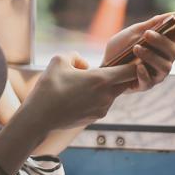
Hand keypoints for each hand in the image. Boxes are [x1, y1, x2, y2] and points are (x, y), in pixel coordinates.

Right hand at [13, 53, 136, 134]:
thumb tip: (84, 65)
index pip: (131, 71)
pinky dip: (97, 97)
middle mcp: (106, 96)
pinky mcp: (95, 118)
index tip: (133, 57)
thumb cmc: (48, 87)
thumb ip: (76, 56)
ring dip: (106, 86)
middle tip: (112, 66)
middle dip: (122, 75)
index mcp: (101, 80)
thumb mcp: (59, 60)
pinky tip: (79, 95)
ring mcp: (102, 109)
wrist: (39, 117)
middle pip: (126, 83)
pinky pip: (103, 103)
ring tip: (85, 82)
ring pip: (113, 93)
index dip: (135, 63)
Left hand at [101, 13, 174, 92]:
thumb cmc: (120, 49)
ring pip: (164, 67)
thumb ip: (151, 25)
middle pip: (173, 51)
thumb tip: (172, 14)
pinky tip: (137, 67)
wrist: (102, 66)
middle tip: (147, 34)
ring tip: (136, 48)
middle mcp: (164, 60)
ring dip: (151, 56)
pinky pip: (149, 82)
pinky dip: (144, 73)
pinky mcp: (145, 85)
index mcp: (162, 46)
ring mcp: (156, 74)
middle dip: (162, 41)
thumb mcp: (133, 33)